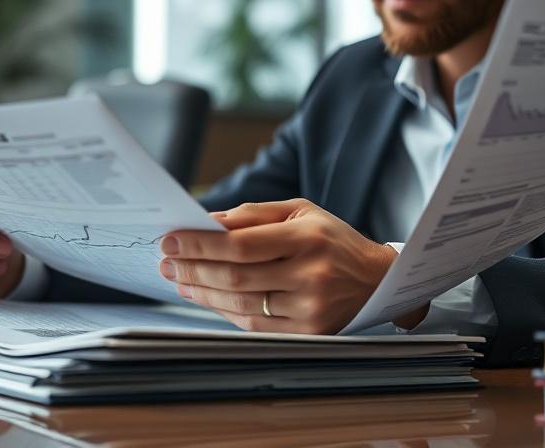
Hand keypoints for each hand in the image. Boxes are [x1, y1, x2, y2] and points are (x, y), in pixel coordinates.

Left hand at [160, 198, 417, 334]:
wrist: (380, 281)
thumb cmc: (334, 239)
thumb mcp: (301, 212)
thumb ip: (253, 215)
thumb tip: (208, 222)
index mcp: (307, 238)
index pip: (241, 244)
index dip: (200, 245)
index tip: (171, 240)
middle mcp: (310, 274)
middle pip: (235, 277)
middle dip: (192, 269)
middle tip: (165, 262)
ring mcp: (310, 308)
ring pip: (241, 304)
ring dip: (201, 292)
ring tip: (178, 280)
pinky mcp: (309, 333)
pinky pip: (254, 324)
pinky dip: (224, 310)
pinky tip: (205, 298)